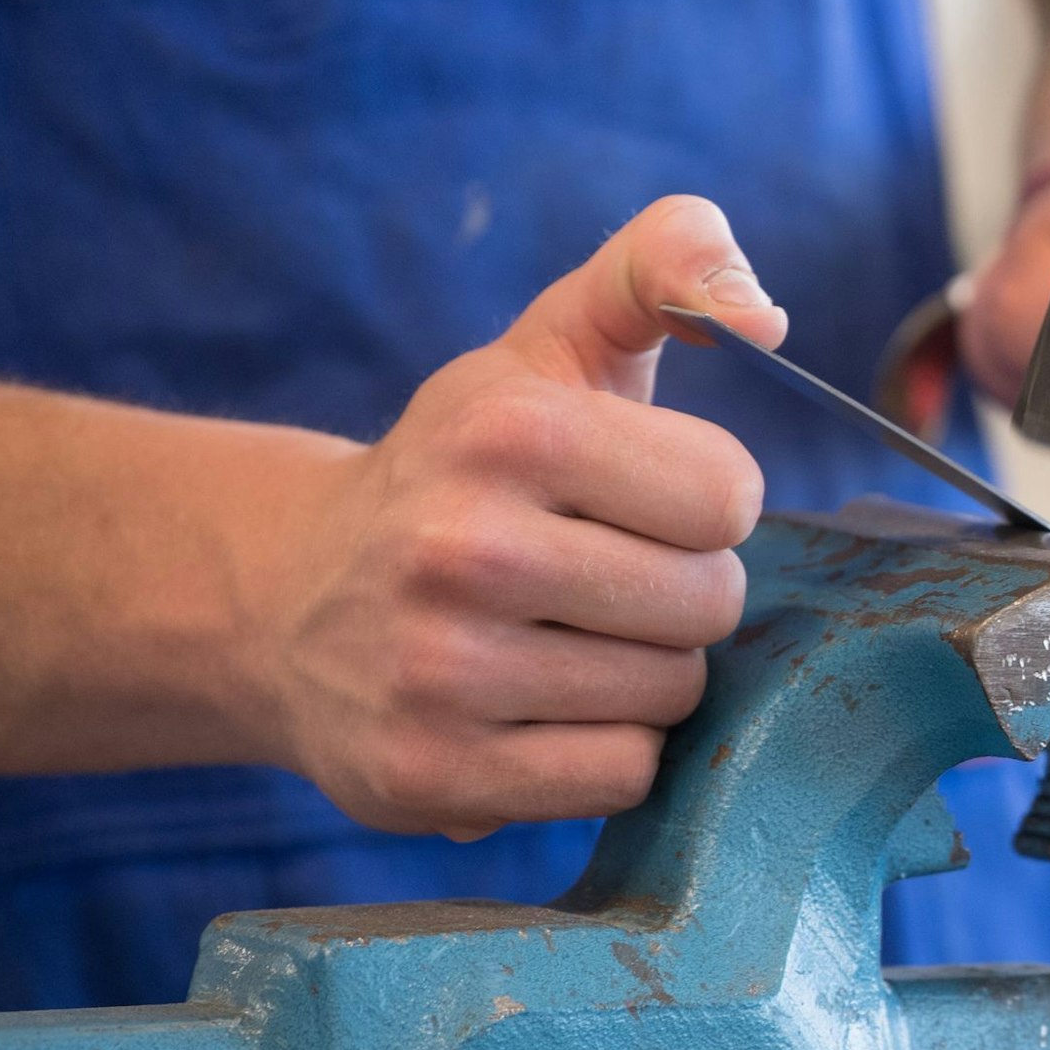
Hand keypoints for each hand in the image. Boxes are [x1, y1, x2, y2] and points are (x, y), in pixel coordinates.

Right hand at [256, 197, 784, 840]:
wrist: (286, 600)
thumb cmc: (463, 468)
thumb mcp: (546, 346)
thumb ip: (659, 271)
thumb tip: (763, 312)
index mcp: (508, 429)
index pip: (729, 496)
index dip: (702, 504)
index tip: (639, 503)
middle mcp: (463, 549)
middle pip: (710, 604)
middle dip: (680, 594)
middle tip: (602, 582)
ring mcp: (440, 673)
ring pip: (670, 696)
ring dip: (643, 675)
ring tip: (565, 645)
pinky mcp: (432, 777)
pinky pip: (621, 778)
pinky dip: (604, 752)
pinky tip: (541, 713)